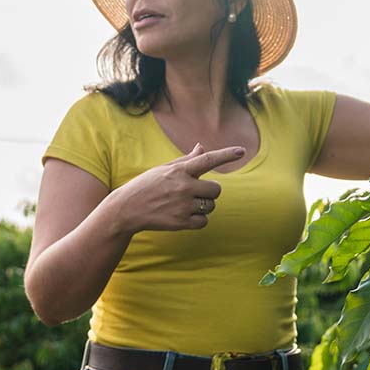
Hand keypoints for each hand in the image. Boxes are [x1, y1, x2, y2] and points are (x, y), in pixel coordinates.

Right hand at [112, 143, 245, 233]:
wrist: (126, 209)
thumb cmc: (146, 186)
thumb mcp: (164, 169)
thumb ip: (186, 160)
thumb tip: (201, 148)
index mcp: (179, 170)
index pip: (207, 160)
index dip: (226, 155)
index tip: (242, 151)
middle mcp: (183, 186)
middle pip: (216, 189)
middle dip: (210, 192)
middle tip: (196, 194)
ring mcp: (182, 205)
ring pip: (210, 206)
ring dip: (204, 206)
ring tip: (185, 205)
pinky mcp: (180, 222)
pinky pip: (204, 222)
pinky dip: (198, 220)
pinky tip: (184, 216)